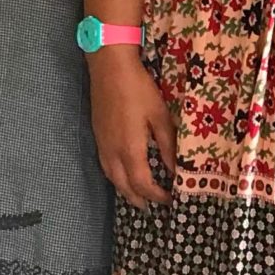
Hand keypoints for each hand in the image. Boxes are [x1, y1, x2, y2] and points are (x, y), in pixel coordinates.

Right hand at [86, 51, 174, 208]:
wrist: (109, 68)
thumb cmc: (138, 89)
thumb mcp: (160, 116)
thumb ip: (168, 146)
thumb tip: (176, 170)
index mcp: (130, 149)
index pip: (143, 184)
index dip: (157, 196)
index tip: (170, 200)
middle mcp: (112, 152)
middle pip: (123, 186)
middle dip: (138, 199)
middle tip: (152, 206)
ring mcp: (102, 144)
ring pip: (111, 177)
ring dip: (125, 190)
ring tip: (137, 196)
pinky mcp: (97, 135)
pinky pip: (106, 166)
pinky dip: (116, 177)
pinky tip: (123, 172)